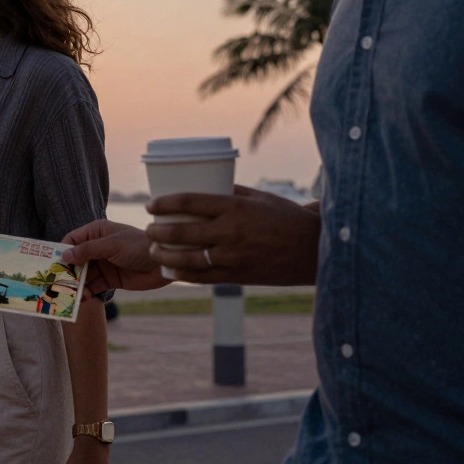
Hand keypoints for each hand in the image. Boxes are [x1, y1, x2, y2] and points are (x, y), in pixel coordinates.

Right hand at [61, 220, 171, 299]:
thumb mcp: (111, 245)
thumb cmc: (139, 246)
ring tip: (71, 295)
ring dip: (76, 285)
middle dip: (66, 272)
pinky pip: (93, 286)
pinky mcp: (110, 279)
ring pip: (82, 275)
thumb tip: (64, 255)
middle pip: (75, 260)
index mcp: (96, 232)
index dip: (61, 251)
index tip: (51, 264)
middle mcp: (97, 247)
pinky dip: (87, 292)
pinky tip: (83, 298)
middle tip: (57, 284)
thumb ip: (87, 250)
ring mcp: (103, 264)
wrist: (164, 264)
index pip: (72, 240)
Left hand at [145, 185, 319, 285]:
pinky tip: (172, 269)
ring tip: (153, 250)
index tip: (151, 205)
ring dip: (164, 255)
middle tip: (148, 228)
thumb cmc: (287, 218)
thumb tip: (205, 186)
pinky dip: (184, 274)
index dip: (164, 203)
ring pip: (188, 259)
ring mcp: (234, 257)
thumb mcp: (260, 198)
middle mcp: (231, 232)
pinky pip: (203, 277)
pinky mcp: (238, 276)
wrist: (315, 250)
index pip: (189, 202)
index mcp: (235, 207)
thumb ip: (231, 193)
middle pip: (182, 232)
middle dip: (157, 231)